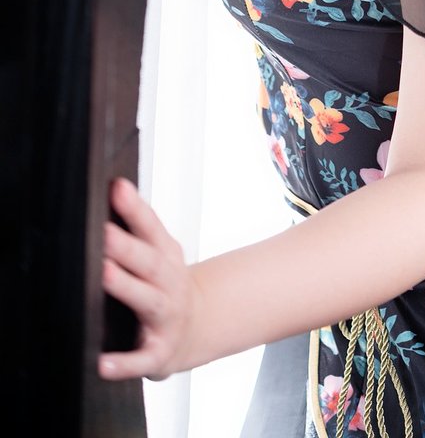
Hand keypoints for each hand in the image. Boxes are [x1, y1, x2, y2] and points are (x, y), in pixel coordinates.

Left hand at [98, 177, 200, 380]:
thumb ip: (137, 225)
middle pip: (148, 261)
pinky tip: (104, 362)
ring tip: (104, 274)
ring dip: (126, 287)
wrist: (197, 326)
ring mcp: (166, 316)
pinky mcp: (159, 352)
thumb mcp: (159, 251)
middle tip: (103, 232)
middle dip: (125, 246)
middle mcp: (169, 282)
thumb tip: (112, 189)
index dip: (134, 207)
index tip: (117, 187)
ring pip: (147, 301)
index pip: (151, 226)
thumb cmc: (166, 285)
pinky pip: (142, 359)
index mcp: (166, 254)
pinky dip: (124, 362)